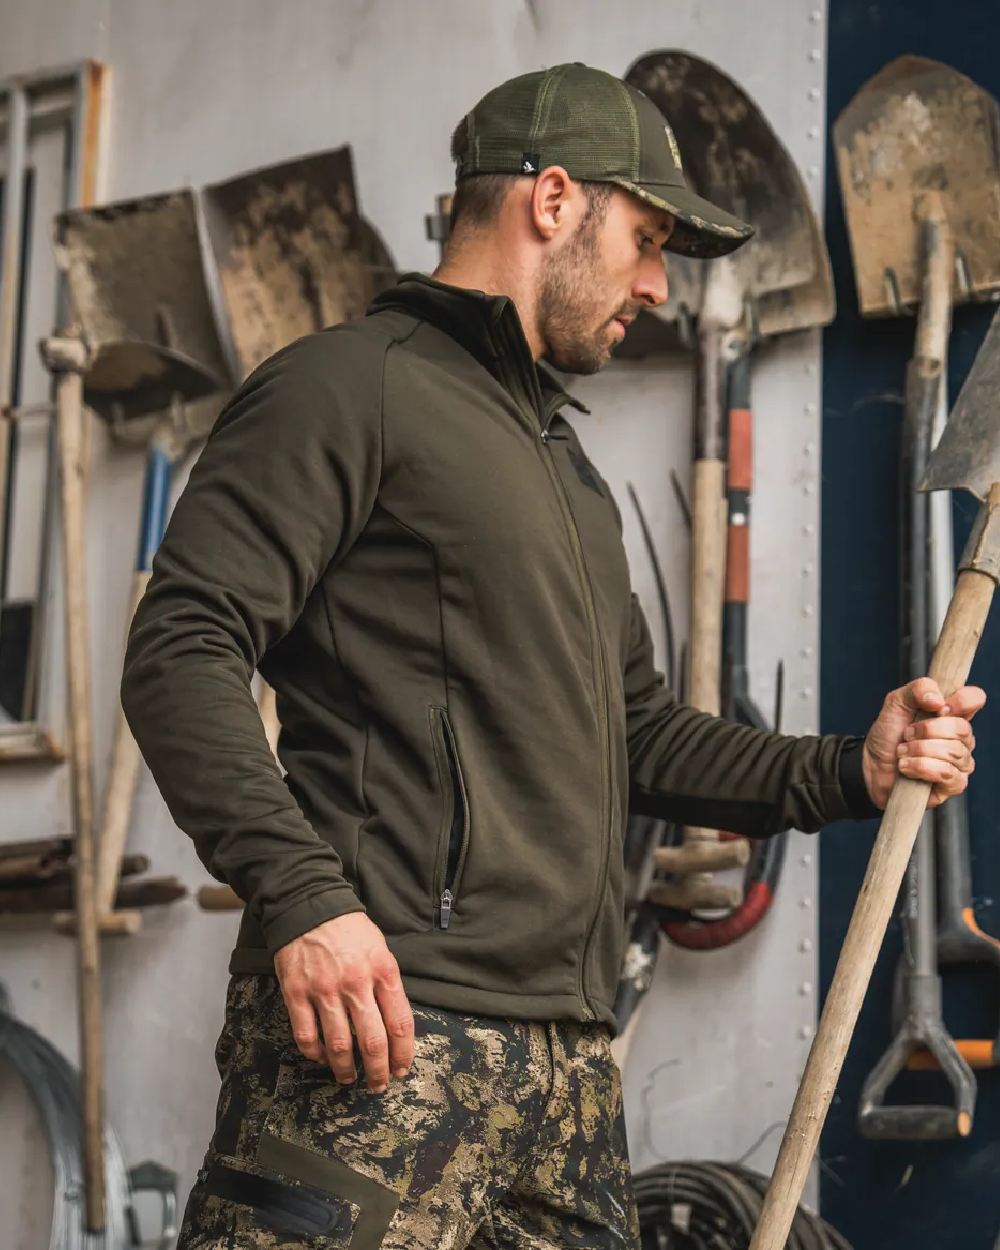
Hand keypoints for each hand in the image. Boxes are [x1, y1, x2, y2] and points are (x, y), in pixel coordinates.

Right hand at [273, 911, 413, 1091]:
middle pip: (373, 1041)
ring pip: (339, 1045)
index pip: (401, 1023)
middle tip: (378, 1086)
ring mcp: (324, 990)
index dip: (403, 1053)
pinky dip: (315, 1054)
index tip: (401, 1069)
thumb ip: (387, 985)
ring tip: (348, 1078)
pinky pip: (306, 1036)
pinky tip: (322, 1057)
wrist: (309, 907)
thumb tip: (395, 1025)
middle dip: (378, 1071)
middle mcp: (356, 984)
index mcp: (383, 971)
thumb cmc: (349, 930)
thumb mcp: (380, 950)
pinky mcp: (296, 993)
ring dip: (345, 1070)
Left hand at [861, 676, 984, 809]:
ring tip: (903, 752)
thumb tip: (938, 700)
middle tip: (907, 734)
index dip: (961, 700)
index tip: (938, 708)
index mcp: (952, 714)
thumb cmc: (888, 734)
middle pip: (962, 728)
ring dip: (919, 750)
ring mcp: (960, 762)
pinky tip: (907, 768)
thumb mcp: (896, 703)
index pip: (975, 698)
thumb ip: (917, 689)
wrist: (871, 765)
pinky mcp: (953, 784)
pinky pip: (947, 773)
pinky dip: (920, 767)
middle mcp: (961, 738)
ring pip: (953, 752)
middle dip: (926, 730)